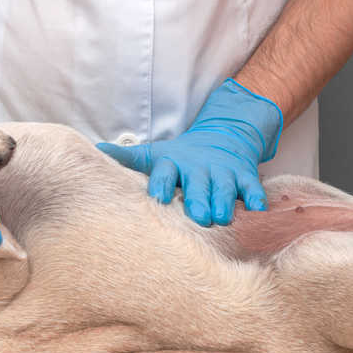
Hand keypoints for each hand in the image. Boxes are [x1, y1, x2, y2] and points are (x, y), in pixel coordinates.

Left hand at [97, 78, 281, 225]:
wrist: (224, 135)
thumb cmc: (181, 156)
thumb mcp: (155, 154)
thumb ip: (127, 158)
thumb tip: (93, 151)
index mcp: (174, 163)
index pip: (165, 172)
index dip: (162, 183)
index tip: (158, 196)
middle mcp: (199, 168)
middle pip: (198, 183)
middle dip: (198, 198)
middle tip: (197, 216)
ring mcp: (223, 172)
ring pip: (225, 187)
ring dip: (225, 201)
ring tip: (223, 217)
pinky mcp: (245, 175)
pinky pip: (252, 187)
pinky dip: (256, 197)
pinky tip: (258, 209)